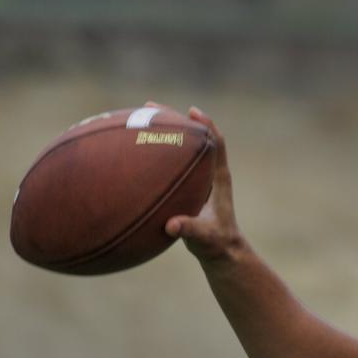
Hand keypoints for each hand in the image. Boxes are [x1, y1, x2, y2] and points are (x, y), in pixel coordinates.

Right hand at [152, 102, 243, 263]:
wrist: (222, 251)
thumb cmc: (216, 243)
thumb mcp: (204, 237)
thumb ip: (190, 230)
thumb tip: (171, 226)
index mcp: (218, 179)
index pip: (216, 145)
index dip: (206, 126)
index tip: (191, 112)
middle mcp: (211, 173)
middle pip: (196, 138)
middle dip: (175, 120)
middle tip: (150, 106)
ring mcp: (200, 178)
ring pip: (183, 148)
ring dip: (165, 132)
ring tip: (139, 118)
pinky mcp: (190, 185)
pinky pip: (173, 161)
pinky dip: (158, 152)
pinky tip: (135, 149)